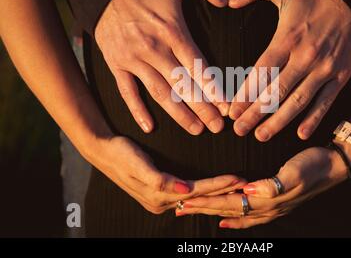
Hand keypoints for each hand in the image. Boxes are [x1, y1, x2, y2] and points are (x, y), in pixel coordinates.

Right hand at [82, 136, 245, 214]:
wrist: (102, 151)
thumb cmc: (121, 154)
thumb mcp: (137, 165)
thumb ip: (159, 180)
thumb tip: (183, 190)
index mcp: (159, 196)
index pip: (196, 192)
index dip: (218, 185)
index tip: (238, 179)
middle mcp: (162, 202)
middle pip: (199, 198)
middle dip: (223, 192)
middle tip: (246, 186)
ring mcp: (161, 199)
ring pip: (196, 198)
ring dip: (216, 193)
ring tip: (236, 188)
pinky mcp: (160, 192)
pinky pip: (188, 195)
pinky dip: (204, 192)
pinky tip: (214, 190)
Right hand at [95, 0, 229, 134]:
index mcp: (172, 32)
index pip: (198, 66)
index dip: (214, 89)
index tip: (227, 107)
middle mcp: (154, 50)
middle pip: (183, 86)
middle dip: (203, 108)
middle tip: (218, 127)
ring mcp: (134, 60)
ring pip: (160, 93)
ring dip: (179, 114)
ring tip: (196, 130)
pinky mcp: (116, 65)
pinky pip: (127, 92)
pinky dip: (137, 111)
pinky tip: (150, 128)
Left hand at [176, 146, 348, 228]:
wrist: (335, 166)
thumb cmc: (314, 165)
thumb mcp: (295, 172)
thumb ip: (272, 185)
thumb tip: (248, 191)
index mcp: (268, 199)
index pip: (230, 202)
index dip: (208, 202)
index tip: (186, 200)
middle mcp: (267, 208)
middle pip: (228, 210)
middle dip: (203, 209)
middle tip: (179, 208)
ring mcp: (272, 208)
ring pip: (235, 214)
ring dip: (213, 213)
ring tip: (194, 213)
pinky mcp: (276, 204)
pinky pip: (249, 217)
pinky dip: (234, 221)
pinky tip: (225, 222)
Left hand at [228, 0, 350, 140]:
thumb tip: (229, 0)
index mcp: (288, 39)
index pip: (262, 72)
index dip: (246, 93)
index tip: (232, 111)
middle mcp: (306, 57)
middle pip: (276, 92)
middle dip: (256, 113)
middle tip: (240, 130)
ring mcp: (325, 69)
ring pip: (298, 101)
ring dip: (279, 121)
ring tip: (262, 136)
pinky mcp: (342, 75)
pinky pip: (326, 102)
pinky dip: (314, 119)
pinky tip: (301, 134)